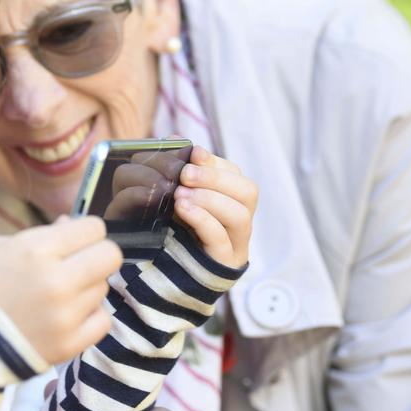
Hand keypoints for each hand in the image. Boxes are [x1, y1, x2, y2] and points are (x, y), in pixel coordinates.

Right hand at [0, 216, 122, 363]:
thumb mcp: (0, 246)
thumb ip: (42, 235)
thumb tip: (73, 226)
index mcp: (36, 249)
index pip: (94, 228)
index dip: (85, 231)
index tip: (75, 239)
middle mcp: (57, 280)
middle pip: (110, 256)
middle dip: (96, 254)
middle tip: (79, 263)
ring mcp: (66, 315)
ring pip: (103, 288)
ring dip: (86, 287)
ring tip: (58, 294)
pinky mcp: (71, 344)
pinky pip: (102, 320)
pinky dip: (89, 316)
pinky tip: (67, 315)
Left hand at [172, 146, 255, 267]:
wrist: (162, 272)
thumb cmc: (173, 227)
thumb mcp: (177, 196)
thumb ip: (180, 171)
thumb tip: (177, 138)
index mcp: (233, 201)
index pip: (237, 175)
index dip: (216, 163)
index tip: (194, 154)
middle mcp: (241, 221)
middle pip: (248, 193)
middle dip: (216, 178)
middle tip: (185, 174)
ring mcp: (236, 244)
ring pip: (240, 216)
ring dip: (209, 199)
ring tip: (180, 195)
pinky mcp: (222, 264)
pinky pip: (220, 239)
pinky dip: (202, 220)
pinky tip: (182, 209)